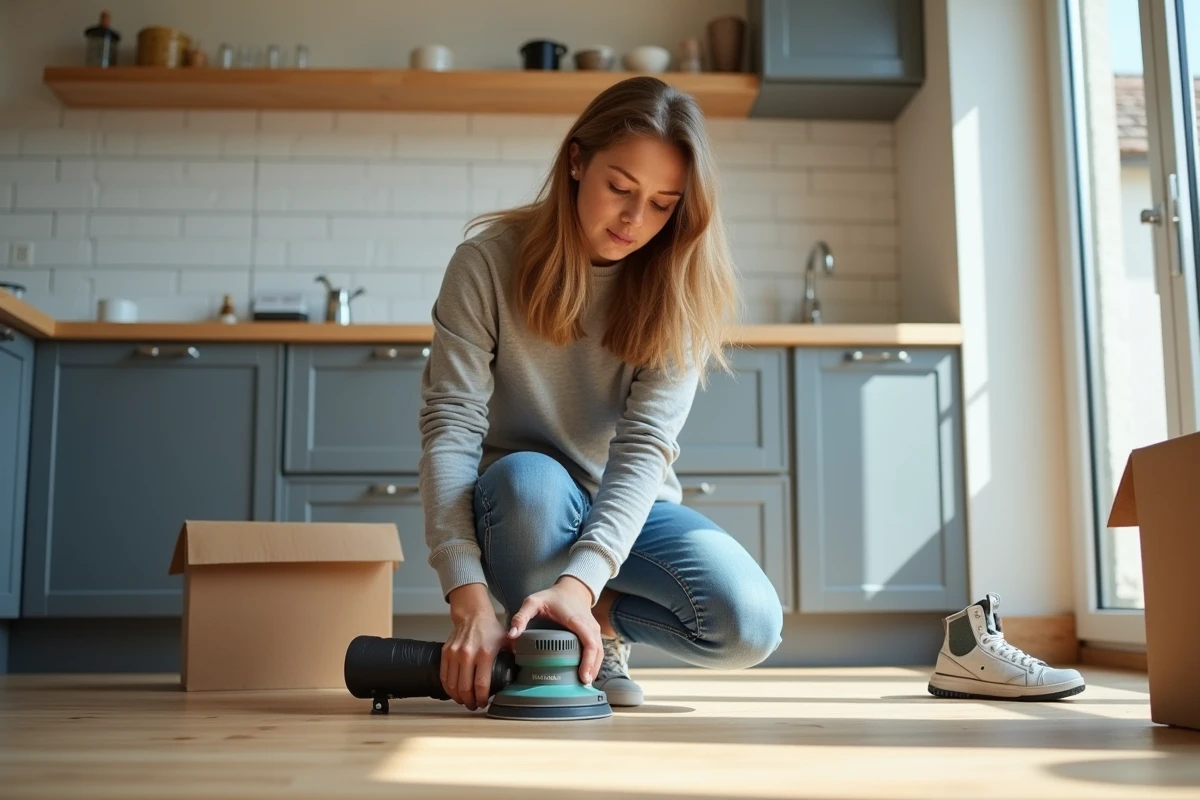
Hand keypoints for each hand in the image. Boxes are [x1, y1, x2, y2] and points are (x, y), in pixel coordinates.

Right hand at [441, 584, 507, 710]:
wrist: (472, 615)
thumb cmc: (490, 629)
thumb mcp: (507, 640)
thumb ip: (516, 653)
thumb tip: (527, 666)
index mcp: (485, 653)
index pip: (481, 684)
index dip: (482, 698)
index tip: (484, 703)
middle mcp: (468, 654)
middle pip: (465, 688)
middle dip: (469, 701)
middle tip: (474, 705)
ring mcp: (455, 654)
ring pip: (453, 684)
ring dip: (458, 697)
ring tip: (464, 700)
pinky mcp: (446, 653)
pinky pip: (444, 676)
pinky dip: (448, 687)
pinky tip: (454, 691)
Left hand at [508, 577, 601, 685]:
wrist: (572, 588)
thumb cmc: (553, 597)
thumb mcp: (533, 602)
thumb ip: (521, 617)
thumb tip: (512, 635)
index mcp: (576, 620)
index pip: (589, 643)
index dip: (588, 660)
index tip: (582, 676)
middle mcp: (589, 626)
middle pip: (597, 651)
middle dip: (592, 669)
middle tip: (582, 685)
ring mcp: (594, 630)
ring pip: (600, 652)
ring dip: (594, 667)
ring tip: (584, 683)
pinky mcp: (594, 633)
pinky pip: (598, 650)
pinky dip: (595, 662)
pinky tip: (587, 673)